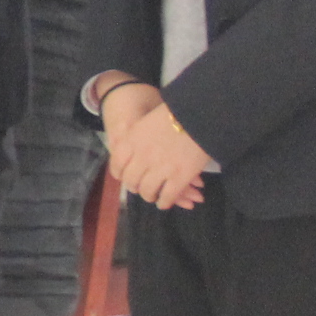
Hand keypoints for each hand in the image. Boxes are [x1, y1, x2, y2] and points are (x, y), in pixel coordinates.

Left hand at [104, 85, 217, 209]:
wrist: (199, 113)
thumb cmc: (175, 112)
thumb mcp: (146, 121)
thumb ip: (136, 136)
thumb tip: (130, 143)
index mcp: (130, 141)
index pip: (117, 165)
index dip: (121, 174)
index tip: (125, 177)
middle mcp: (141, 157)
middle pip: (131, 181)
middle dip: (136, 188)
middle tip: (142, 189)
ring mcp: (160, 168)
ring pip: (148, 191)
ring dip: (150, 196)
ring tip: (154, 196)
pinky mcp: (179, 177)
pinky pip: (168, 196)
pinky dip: (165, 202)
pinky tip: (166, 203)